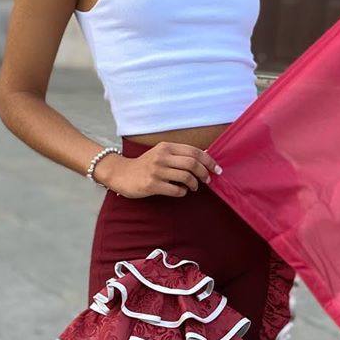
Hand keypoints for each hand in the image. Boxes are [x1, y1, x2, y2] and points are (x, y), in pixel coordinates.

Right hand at [99, 141, 221, 197]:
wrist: (121, 173)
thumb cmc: (145, 165)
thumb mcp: (161, 153)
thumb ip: (179, 155)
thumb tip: (205, 157)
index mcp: (166, 147)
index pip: (194, 151)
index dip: (209, 161)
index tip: (217, 169)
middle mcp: (162, 157)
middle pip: (192, 164)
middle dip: (205, 173)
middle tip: (208, 180)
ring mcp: (156, 171)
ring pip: (186, 177)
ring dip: (194, 184)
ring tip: (193, 187)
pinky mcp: (152, 185)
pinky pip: (176, 190)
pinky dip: (183, 192)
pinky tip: (181, 191)